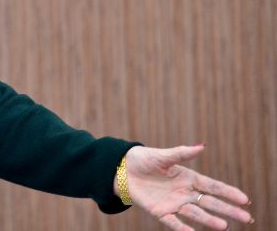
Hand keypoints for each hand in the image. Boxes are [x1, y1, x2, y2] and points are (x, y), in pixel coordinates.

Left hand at [122, 144, 252, 229]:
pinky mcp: (160, 211)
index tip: (244, 199)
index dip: (228, 192)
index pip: (212, 186)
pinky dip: (183, 228)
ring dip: (209, 220)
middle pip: (209, 202)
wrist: (123, 169)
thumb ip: (182, 153)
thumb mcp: (163, 155)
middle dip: (227, 210)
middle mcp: (184, 193)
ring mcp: (174, 203)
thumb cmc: (145, 160)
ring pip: (195, 214)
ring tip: (223, 226)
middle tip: (246, 218)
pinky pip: (173, 222)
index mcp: (188, 178)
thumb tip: (201, 146)